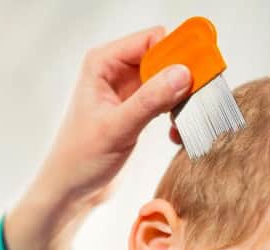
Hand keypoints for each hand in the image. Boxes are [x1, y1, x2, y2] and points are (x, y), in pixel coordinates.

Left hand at [4, 26, 191, 249]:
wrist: (72, 189)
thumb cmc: (81, 159)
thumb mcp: (118, 128)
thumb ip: (150, 100)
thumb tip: (182, 74)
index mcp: (103, 63)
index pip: (151, 40)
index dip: (177, 53)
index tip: (197, 75)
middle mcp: (116, 70)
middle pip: (164, 58)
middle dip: (184, 79)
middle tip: (197, 102)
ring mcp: (129, 90)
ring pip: (169, 81)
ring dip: (182, 100)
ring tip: (183, 124)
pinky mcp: (138, 108)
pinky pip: (167, 101)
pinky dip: (176, 114)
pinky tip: (175, 134)